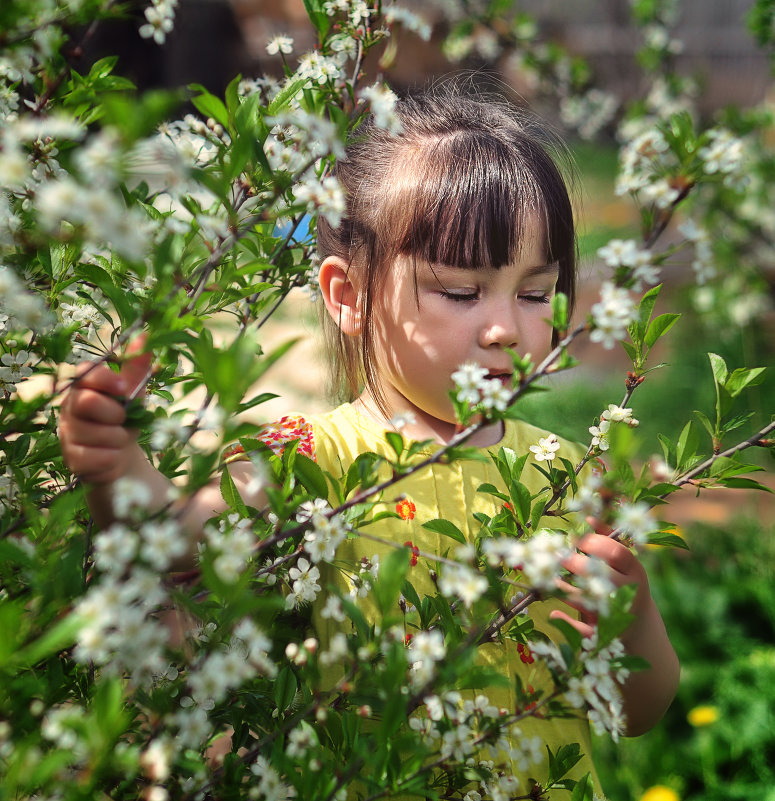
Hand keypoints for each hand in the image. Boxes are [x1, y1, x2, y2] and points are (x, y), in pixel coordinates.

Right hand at [59, 336, 151, 483]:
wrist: (121, 455)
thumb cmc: (126, 418)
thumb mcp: (134, 392)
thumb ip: (137, 366)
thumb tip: (146, 334)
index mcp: (83, 386)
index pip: (85, 373)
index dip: (105, 379)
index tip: (124, 388)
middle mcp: (68, 406)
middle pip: (87, 402)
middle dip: (115, 414)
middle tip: (122, 420)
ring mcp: (66, 433)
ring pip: (95, 434)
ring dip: (117, 440)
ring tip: (116, 440)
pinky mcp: (70, 458)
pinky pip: (95, 458)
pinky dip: (111, 459)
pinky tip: (110, 456)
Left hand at [549, 518, 650, 640]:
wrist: (638, 625)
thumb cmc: (624, 583)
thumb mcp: (623, 562)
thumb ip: (607, 539)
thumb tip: (587, 517)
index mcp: (635, 571)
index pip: (616, 553)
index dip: (593, 543)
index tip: (574, 538)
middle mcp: (628, 593)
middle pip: (597, 574)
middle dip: (572, 562)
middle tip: (555, 555)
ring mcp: (616, 614)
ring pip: (585, 599)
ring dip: (562, 587)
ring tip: (548, 577)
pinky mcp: (605, 633)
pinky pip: (581, 628)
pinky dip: (566, 620)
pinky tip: (555, 611)